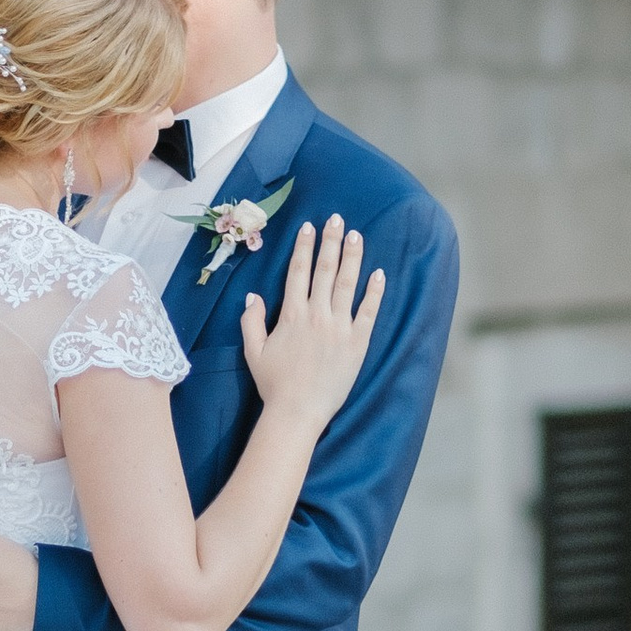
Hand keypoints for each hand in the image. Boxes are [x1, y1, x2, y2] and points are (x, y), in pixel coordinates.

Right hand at [242, 215, 385, 437]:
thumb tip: (253, 296)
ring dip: (352, 258)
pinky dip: (374, 291)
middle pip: (325, 271)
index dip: (304, 248)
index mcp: (291, 315)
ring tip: (357, 236)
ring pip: (347, 284)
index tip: (309, 228)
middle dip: (331, 242)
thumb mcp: (253, 351)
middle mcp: (317, 315)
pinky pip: (368, 311)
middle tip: (337, 219)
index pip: (298, 272)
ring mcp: (339, 327)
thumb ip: (251, 321)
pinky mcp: (357, 342)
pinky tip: (379, 274)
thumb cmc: (274, 384)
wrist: (298, 411)